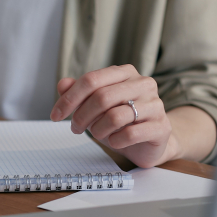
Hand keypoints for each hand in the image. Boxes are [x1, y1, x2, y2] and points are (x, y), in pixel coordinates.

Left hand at [49, 65, 177, 167]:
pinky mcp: (161, 127)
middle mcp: (143, 84)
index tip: (55, 115)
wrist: (148, 143)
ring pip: (115, 116)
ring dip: (98, 130)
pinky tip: (114, 141)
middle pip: (101, 97)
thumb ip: (79, 93)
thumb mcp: (95, 107)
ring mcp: (155, 104)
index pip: (91, 80)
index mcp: (125, 73)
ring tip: (97, 134)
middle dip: (81, 116)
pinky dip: (115, 141)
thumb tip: (62, 84)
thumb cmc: (119, 122)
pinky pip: (130, 134)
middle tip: (75, 128)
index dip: (69, 99)